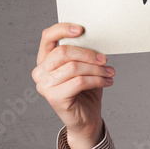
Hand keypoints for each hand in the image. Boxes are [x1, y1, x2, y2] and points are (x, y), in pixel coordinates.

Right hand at [32, 22, 113, 148]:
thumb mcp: (84, 68)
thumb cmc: (85, 91)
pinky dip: (97, 80)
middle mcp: (40, 72)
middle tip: (104, 60)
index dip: (63, 29)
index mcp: (44, 60)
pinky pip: (79, 82)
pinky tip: (107, 81)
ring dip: (96, 69)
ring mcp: (44, 86)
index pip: (47, 37)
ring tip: (110, 72)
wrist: (86, 119)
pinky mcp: (54, 98)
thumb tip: (94, 38)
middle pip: (63, 52)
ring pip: (73, 67)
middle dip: (88, 54)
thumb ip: (82, 54)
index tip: (82, 29)